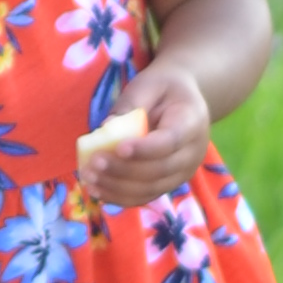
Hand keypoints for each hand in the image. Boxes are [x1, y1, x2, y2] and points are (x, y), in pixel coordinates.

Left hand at [76, 57, 212, 208]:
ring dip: (117, 187)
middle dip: (123, 170)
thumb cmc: (164, 89)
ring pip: (152, 189)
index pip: (171, 142)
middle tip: (93, 163)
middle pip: (160, 170)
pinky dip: (121, 197)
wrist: (184, 101)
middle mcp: (193, 153)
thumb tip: (105, 128)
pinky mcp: (170, 183)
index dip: (145, 149)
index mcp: (191, 122)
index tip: (118, 148)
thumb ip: (130, 104)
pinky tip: (97, 191)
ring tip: (89, 178)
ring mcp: (183, 172)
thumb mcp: (149, 84)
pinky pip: (146, 196)